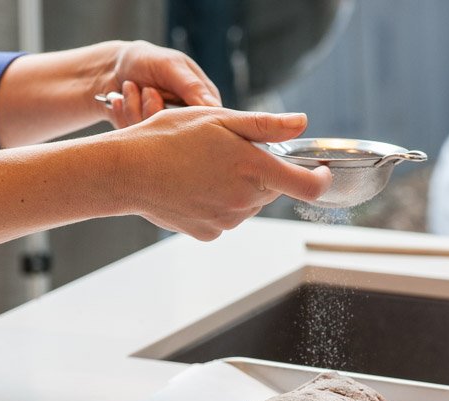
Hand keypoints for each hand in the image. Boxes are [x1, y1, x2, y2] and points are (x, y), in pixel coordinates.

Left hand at [97, 41, 221, 127]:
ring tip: (130, 87)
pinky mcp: (144, 137)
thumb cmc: (146, 60)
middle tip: (147, 89)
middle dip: (154, 111)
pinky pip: (133, 135)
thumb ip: (192, 86)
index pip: (209, 122)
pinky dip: (122, 114)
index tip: (170, 108)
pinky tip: (121, 99)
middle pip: (177, 134)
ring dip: (134, 108)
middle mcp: (186, 119)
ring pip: (152, 136)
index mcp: (202, 100)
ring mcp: (164, 130)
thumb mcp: (170, 66)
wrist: (111, 67)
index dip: (190, 120)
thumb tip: (215, 108)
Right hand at [103, 107, 331, 240]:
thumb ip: (265, 125)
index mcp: (254, 169)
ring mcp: (226, 221)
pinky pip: (225, 219)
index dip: (321, 179)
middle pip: (272, 191)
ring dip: (238, 188)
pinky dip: (218, 204)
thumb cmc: (168, 138)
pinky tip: (193, 187)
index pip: (309, 186)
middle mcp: (244, 200)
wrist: (127, 171)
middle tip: (228, 153)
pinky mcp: (207, 233)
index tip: (319, 171)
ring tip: (203, 168)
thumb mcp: (218, 119)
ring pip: (248, 204)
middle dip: (261, 173)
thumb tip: (302, 124)